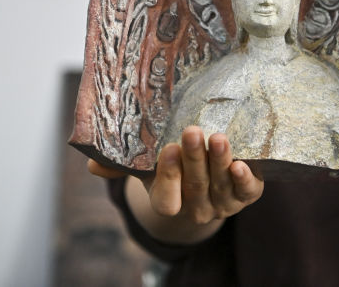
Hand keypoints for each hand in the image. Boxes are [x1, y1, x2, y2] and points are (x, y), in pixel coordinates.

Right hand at [88, 126, 262, 228]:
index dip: (168, 176)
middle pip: (195, 186)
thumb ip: (121, 163)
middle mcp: (196, 206)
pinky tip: (241, 164)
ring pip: (221, 186)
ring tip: (218, 138)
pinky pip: (247, 192)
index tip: (169, 148)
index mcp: (169, 201)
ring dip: (219, 162)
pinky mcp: (246, 194)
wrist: (210, 166)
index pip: (166, 199)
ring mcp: (223, 203)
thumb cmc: (174, 162)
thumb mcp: (147, 163)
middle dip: (194, 160)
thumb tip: (92, 161)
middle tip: (192, 132)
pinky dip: (244, 180)